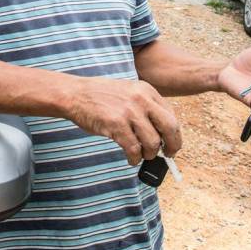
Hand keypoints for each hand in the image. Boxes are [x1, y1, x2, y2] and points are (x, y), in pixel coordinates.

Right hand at [67, 76, 181, 165]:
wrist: (76, 94)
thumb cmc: (101, 97)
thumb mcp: (128, 92)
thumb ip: (145, 107)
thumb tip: (162, 135)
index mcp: (146, 90)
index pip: (171, 115)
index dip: (174, 134)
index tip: (172, 144)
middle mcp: (141, 99)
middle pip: (170, 127)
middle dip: (172, 146)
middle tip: (168, 155)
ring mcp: (129, 111)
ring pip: (153, 142)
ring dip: (149, 154)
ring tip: (142, 155)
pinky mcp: (116, 124)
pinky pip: (134, 149)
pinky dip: (135, 158)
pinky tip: (131, 159)